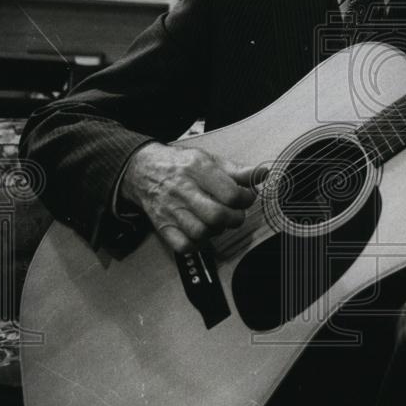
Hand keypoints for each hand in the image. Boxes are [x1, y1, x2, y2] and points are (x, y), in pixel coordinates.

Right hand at [120, 142, 266, 252]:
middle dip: (235, 218)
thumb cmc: (181, 165)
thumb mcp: (209, 159)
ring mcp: (171, 210)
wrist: (144, 170)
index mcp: (197, 169)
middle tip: (236, 214)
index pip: (231, 193)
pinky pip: (184, 245)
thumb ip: (237, 170)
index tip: (247, 198)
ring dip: (217, 231)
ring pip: (201, 232)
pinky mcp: (162, 226)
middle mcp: (183, 190)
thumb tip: (262, 173)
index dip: (246, 199)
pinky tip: (202, 232)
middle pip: (217, 216)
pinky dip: (198, 244)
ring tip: (218, 222)